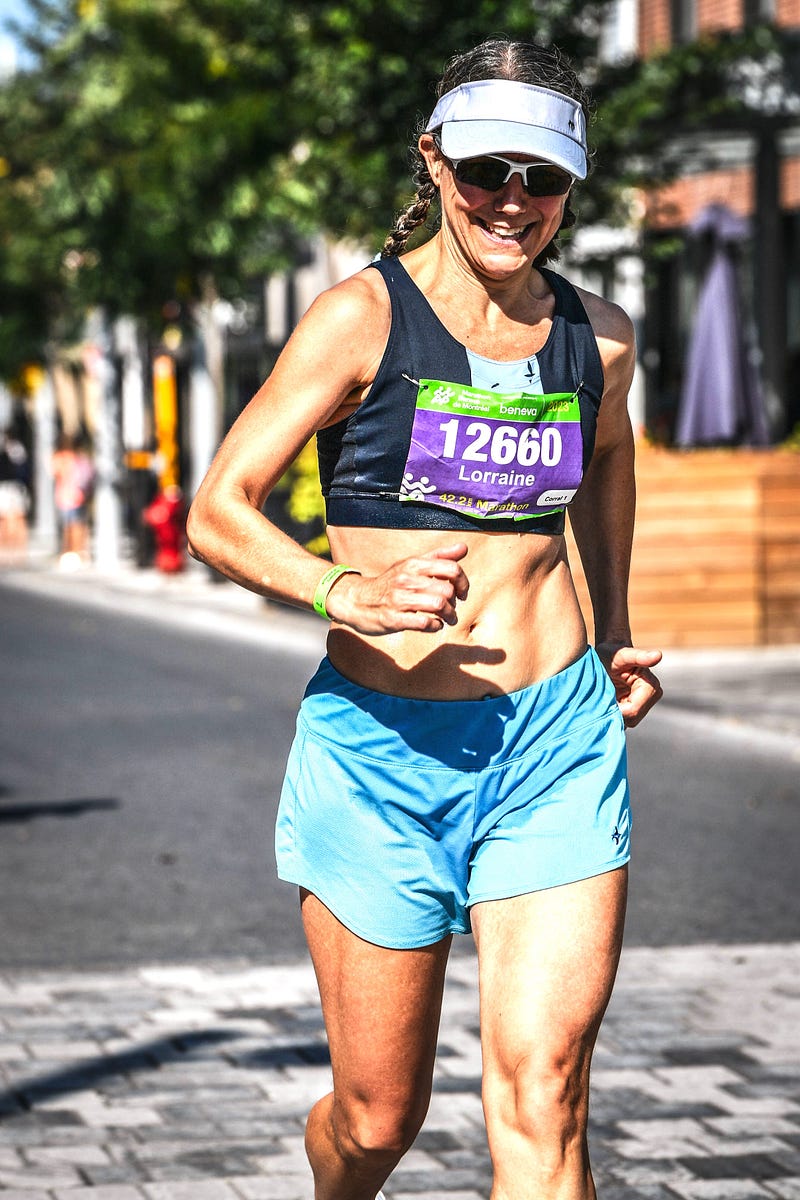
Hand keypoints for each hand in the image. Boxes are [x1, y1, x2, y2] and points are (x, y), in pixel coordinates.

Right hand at [325, 543, 469, 634]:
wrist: (355, 599)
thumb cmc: (389, 583)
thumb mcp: (411, 564)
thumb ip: (438, 556)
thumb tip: (463, 548)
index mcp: (413, 564)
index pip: (451, 568)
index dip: (463, 582)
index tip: (462, 592)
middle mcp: (407, 579)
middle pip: (447, 590)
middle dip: (456, 602)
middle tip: (453, 608)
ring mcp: (399, 599)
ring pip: (438, 605)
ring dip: (449, 616)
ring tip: (448, 619)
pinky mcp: (394, 619)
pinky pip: (424, 623)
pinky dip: (435, 626)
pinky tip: (434, 625)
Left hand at [595, 642, 662, 727]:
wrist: (608, 655)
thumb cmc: (613, 652)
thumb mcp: (621, 654)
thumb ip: (639, 656)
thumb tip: (658, 655)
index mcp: (651, 685)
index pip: (633, 710)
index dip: (617, 709)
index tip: (604, 698)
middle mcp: (652, 696)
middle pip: (632, 719)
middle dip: (616, 711)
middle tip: (603, 696)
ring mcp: (645, 703)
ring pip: (628, 721)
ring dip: (614, 713)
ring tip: (605, 696)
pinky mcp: (636, 707)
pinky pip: (624, 719)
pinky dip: (614, 714)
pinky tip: (607, 701)